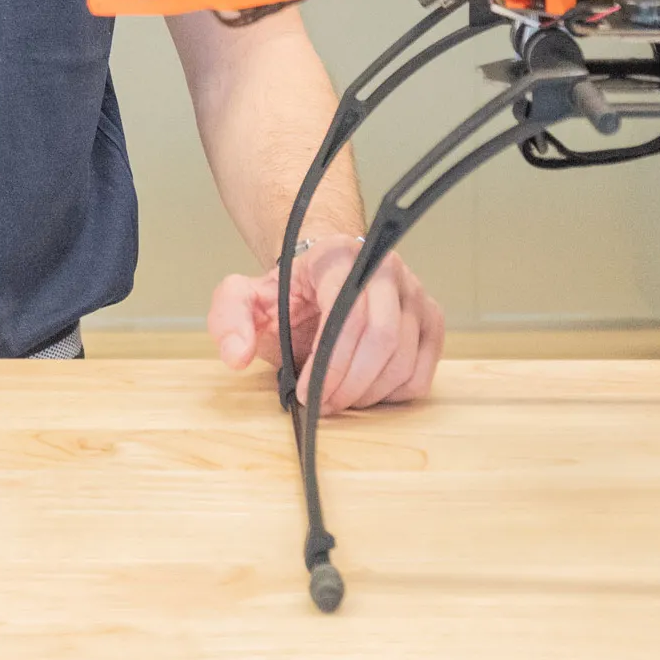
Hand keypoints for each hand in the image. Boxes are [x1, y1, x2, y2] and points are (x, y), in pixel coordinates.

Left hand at [208, 237, 443, 413]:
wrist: (318, 280)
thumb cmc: (287, 293)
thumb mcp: (243, 297)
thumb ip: (229, 317)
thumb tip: (236, 355)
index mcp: (339, 256)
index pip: (349, 311)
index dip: (329, 360)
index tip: (304, 390)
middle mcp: (386, 268)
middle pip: (383, 337)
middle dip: (349, 383)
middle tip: (322, 404)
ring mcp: (414, 294)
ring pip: (403, 360)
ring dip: (368, 394)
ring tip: (337, 398)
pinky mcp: (431, 321)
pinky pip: (420, 374)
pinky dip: (391, 395)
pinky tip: (363, 390)